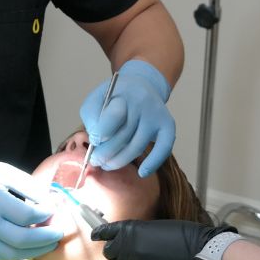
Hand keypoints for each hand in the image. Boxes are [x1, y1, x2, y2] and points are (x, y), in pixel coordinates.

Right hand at [0, 151, 63, 259]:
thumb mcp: (4, 171)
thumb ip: (28, 186)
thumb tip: (50, 201)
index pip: (28, 215)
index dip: (46, 214)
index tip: (54, 210)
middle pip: (23, 239)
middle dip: (46, 237)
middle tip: (59, 231)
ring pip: (13, 253)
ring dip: (35, 251)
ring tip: (48, 242)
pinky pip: (0, 257)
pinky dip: (18, 254)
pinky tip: (29, 247)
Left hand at [79, 59, 174, 176]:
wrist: (140, 85)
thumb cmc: (114, 98)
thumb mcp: (96, 99)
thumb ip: (92, 116)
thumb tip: (96, 140)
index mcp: (123, 93)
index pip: (114, 116)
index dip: (101, 133)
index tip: (94, 141)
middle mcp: (142, 103)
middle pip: (124, 136)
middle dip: (106, 153)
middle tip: (96, 161)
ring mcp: (156, 115)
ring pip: (138, 146)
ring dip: (120, 161)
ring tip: (107, 165)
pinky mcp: (168, 125)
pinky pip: (164, 148)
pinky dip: (153, 163)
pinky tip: (141, 173)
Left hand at [91, 220, 237, 259]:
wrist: (199, 253)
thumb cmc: (183, 236)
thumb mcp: (155, 228)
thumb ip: (137, 234)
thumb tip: (128, 241)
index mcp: (130, 230)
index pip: (106, 232)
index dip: (100, 234)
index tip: (96, 235)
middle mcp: (126, 247)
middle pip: (109, 252)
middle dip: (115, 251)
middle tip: (124, 250)